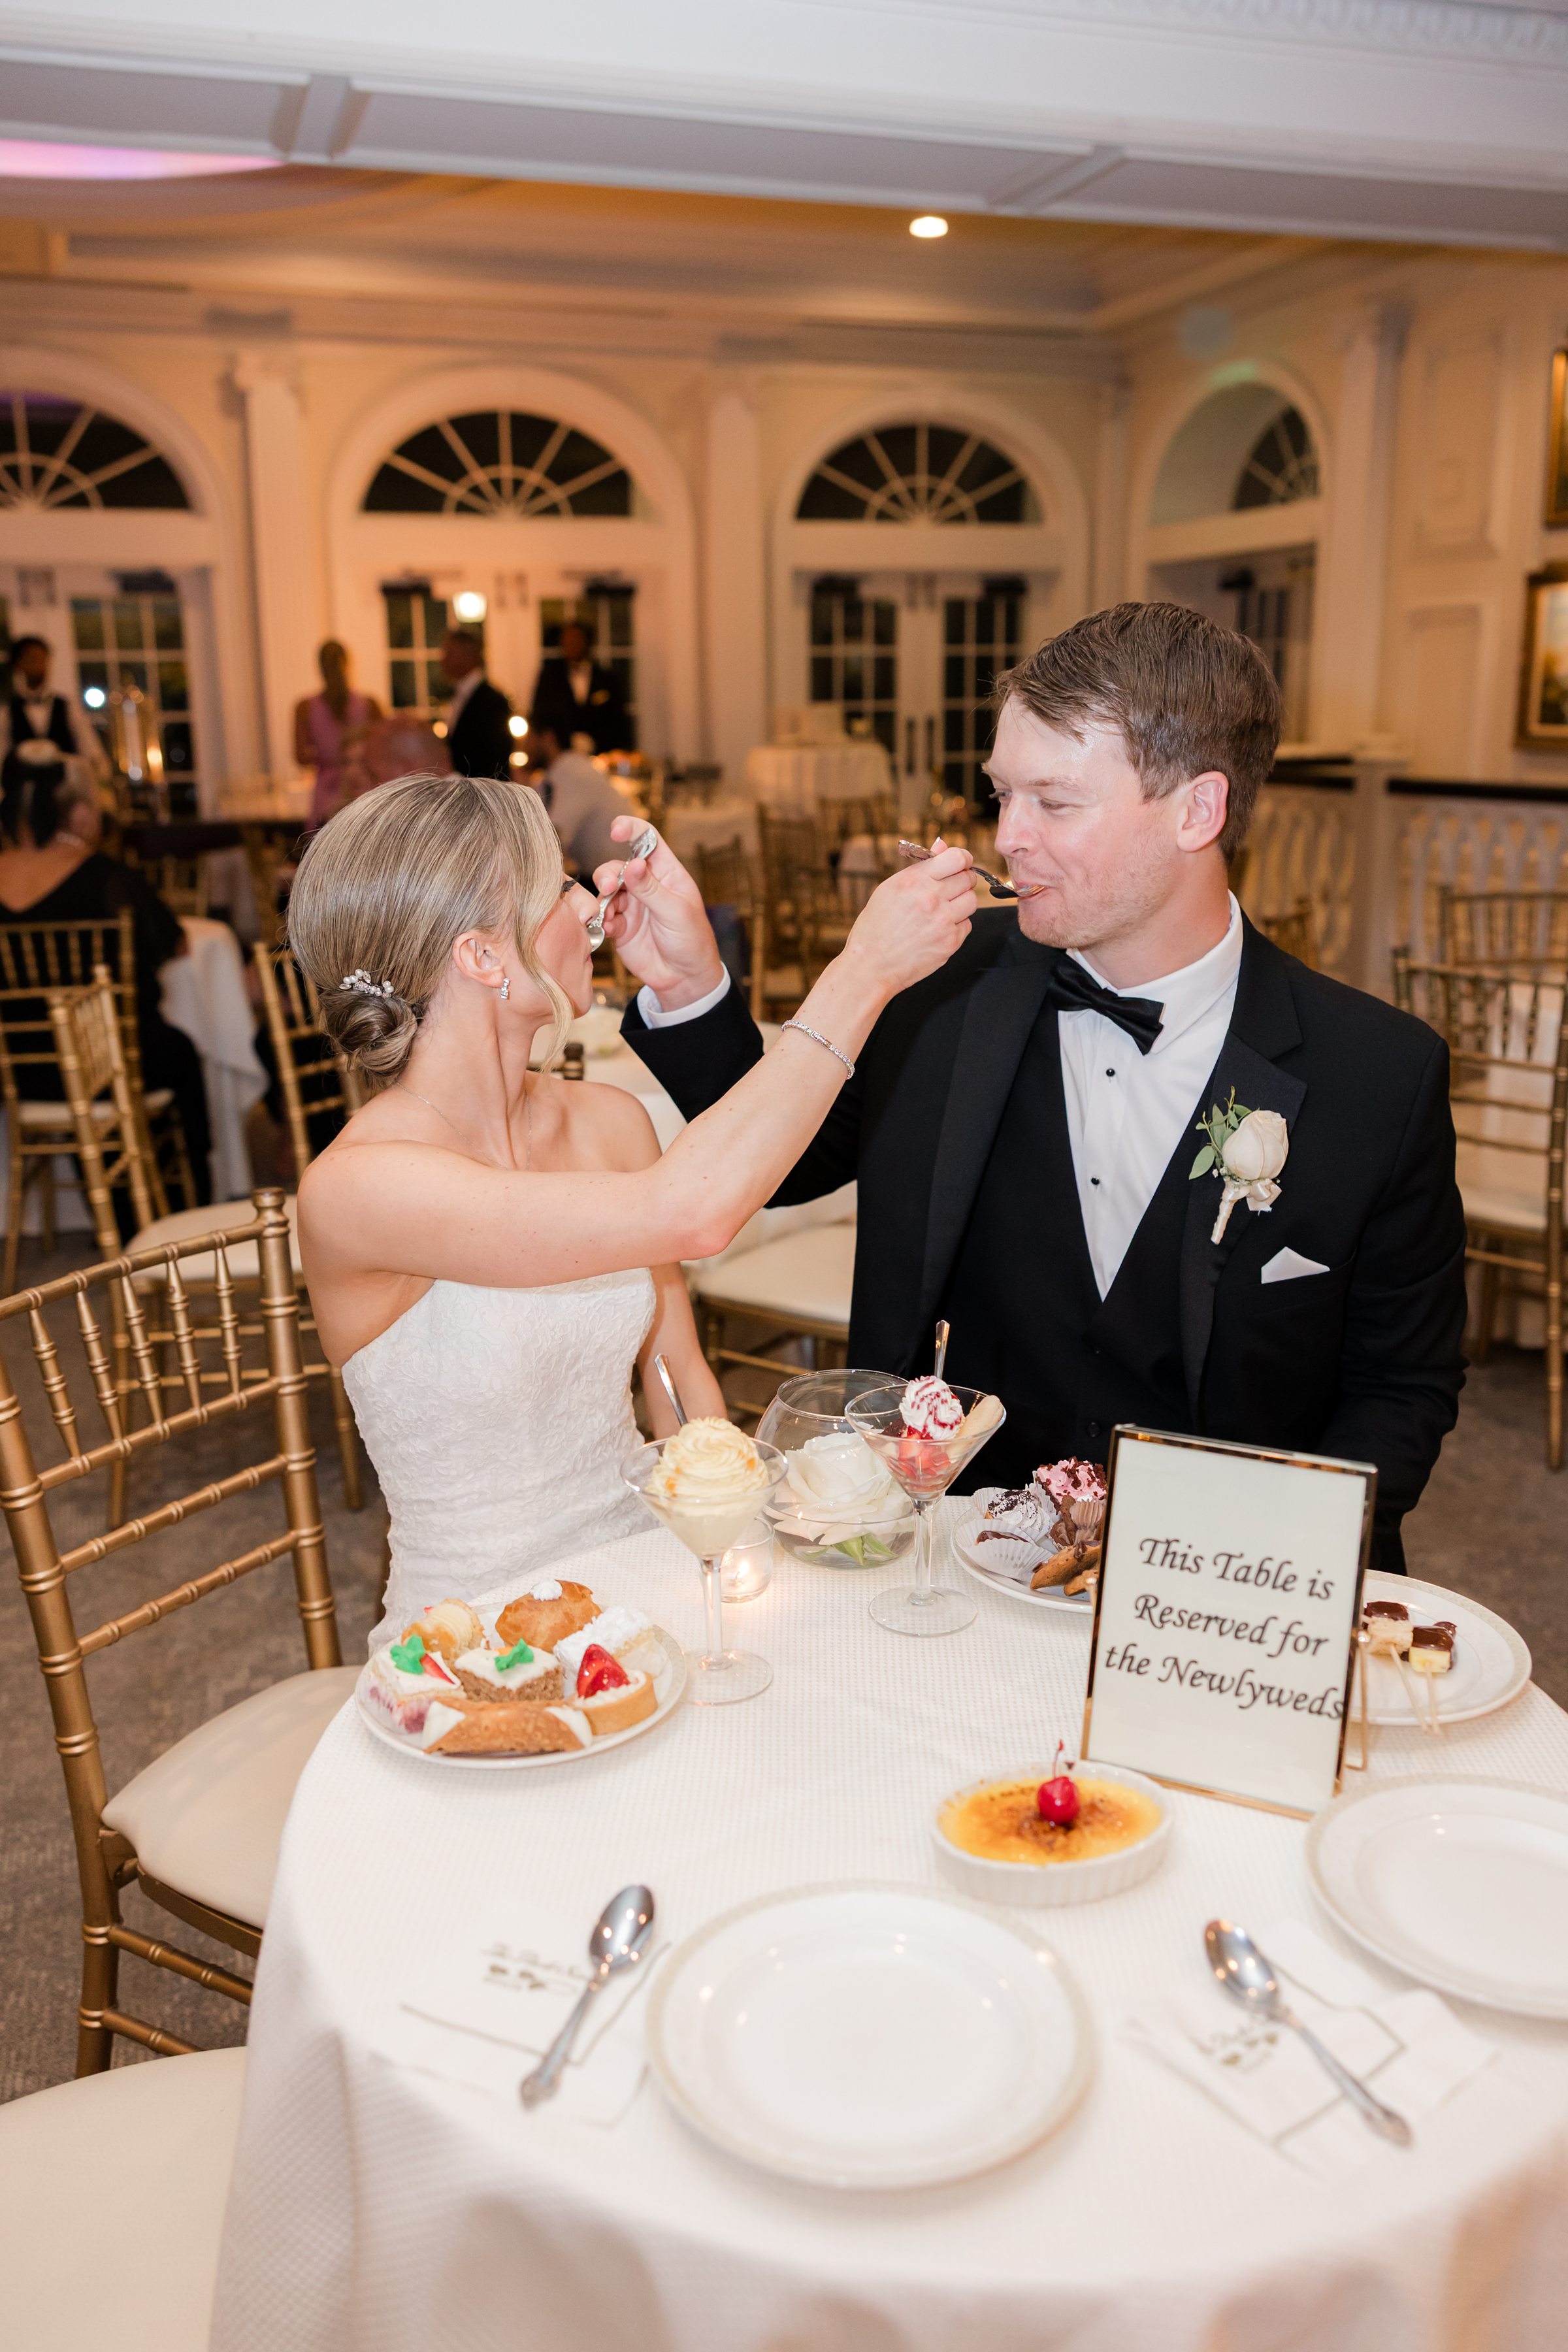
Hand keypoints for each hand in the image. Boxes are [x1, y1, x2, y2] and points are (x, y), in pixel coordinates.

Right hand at [591, 818, 724, 1008]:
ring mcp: (632, 904)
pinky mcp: (620, 925)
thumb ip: (651, 889)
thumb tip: (633, 865)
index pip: (647, 840)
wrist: (684, 978)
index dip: (631, 829)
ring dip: (602, 898)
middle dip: (609, 873)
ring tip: (610, 915)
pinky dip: (601, 919)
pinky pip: (602, 915)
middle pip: (619, 866)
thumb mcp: (676, 912)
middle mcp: (646, 885)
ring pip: (606, 890)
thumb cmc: (691, 940)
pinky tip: (609, 929)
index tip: (615, 829)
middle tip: (608, 886)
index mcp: (666, 873)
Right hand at [838, 844, 975, 997]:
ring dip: (961, 902)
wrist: (870, 966)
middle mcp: (931, 898)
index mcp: (914, 880)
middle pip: (968, 878)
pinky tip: (937, 929)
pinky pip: (967, 924)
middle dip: (962, 880)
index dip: (963, 859)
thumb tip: (942, 846)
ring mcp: (943, 921)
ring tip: (942, 910)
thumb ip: (920, 867)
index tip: (961, 863)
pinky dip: (956, 925)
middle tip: (950, 888)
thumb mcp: (890, 889)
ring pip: (971, 901)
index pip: (957, 857)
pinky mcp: (951, 942)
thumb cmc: (875, 927)